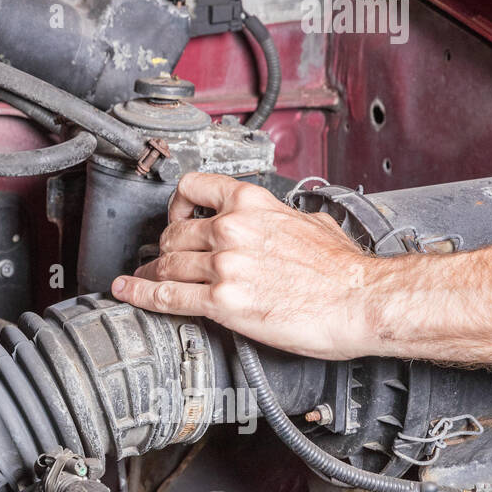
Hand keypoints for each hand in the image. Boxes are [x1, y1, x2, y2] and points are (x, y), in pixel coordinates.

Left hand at [110, 173, 381, 359]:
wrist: (363, 300)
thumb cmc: (345, 269)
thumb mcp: (310, 221)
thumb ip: (279, 217)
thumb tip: (275, 221)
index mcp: (251, 203)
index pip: (191, 189)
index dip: (176, 205)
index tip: (175, 216)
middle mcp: (231, 229)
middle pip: (174, 234)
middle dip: (165, 248)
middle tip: (162, 259)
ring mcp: (223, 265)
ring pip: (167, 266)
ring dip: (152, 274)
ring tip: (145, 280)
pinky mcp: (222, 302)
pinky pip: (167, 297)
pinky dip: (140, 295)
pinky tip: (128, 292)